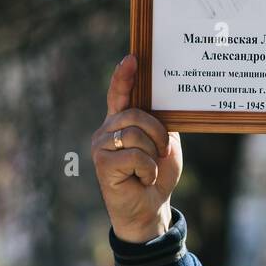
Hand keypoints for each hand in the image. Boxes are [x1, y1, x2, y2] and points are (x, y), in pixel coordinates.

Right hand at [92, 55, 182, 243]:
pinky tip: (142, 179)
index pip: (120, 94)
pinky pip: (133, 155)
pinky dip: (147, 169)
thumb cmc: (157, 174)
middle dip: (157, 132)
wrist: (150, 207)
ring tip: (150, 169)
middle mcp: (107, 130)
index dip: (124, 76)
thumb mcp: (165, 144)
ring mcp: (101, 146)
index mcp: (122, 122)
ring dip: (153, 154)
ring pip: (135, 134)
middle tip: (162, 151)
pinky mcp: (102, 163)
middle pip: (135, 114)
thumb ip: (160, 124)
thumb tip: (161, 109)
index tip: (132, 58)